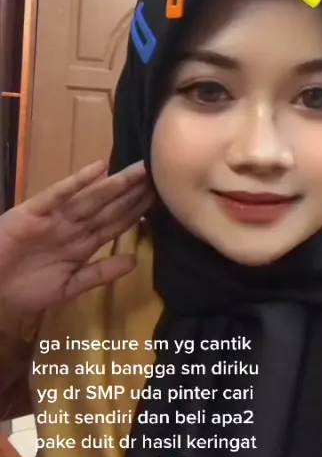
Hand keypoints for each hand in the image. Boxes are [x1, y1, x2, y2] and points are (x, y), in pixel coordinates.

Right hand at [0, 160, 153, 315]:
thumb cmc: (24, 288)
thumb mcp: (68, 287)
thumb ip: (99, 274)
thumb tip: (135, 262)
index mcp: (82, 244)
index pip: (117, 224)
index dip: (139, 211)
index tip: (162, 198)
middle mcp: (73, 226)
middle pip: (109, 206)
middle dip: (134, 192)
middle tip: (159, 174)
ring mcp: (55, 217)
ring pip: (91, 198)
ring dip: (115, 184)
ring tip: (138, 170)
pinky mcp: (33, 212)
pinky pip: (58, 195)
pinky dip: (76, 182)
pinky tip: (97, 169)